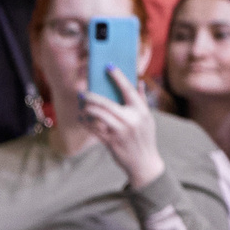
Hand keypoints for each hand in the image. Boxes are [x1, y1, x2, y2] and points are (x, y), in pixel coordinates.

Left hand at [79, 69, 165, 188]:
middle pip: (106, 103)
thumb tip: (139, 82)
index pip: (128, 89)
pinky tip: (82, 118)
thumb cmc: (145, 138)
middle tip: (82, 93)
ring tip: (82, 106)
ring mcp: (120, 131)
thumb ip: (142, 100)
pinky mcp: (111, 142)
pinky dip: (86, 122)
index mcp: (141, 111)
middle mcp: (131, 120)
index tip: (108, 66)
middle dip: (91, 96)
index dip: (118, 76)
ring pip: (98, 115)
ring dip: (87, 109)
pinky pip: (94, 129)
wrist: (144, 163)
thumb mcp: (148, 119)